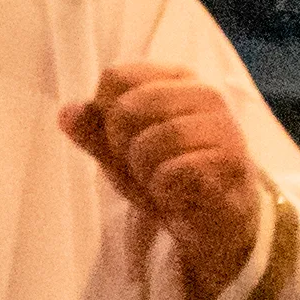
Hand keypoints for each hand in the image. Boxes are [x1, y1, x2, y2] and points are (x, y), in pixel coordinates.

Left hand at [59, 61, 266, 299]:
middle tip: (146, 168)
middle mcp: (204, 92)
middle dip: (122, 149)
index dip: (105, 116)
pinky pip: (172, 174)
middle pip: (126, 110)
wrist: (213, 222)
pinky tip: (180, 195)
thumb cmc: (165, 176)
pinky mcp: (233, 161)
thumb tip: (67, 113)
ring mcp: (223, 125)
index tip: (126, 140)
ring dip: (144, 175)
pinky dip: (164, 193)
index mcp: (175, 77)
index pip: (115, 77)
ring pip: (148, 143)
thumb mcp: (119, 152)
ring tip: (164, 182)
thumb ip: (93, 131)